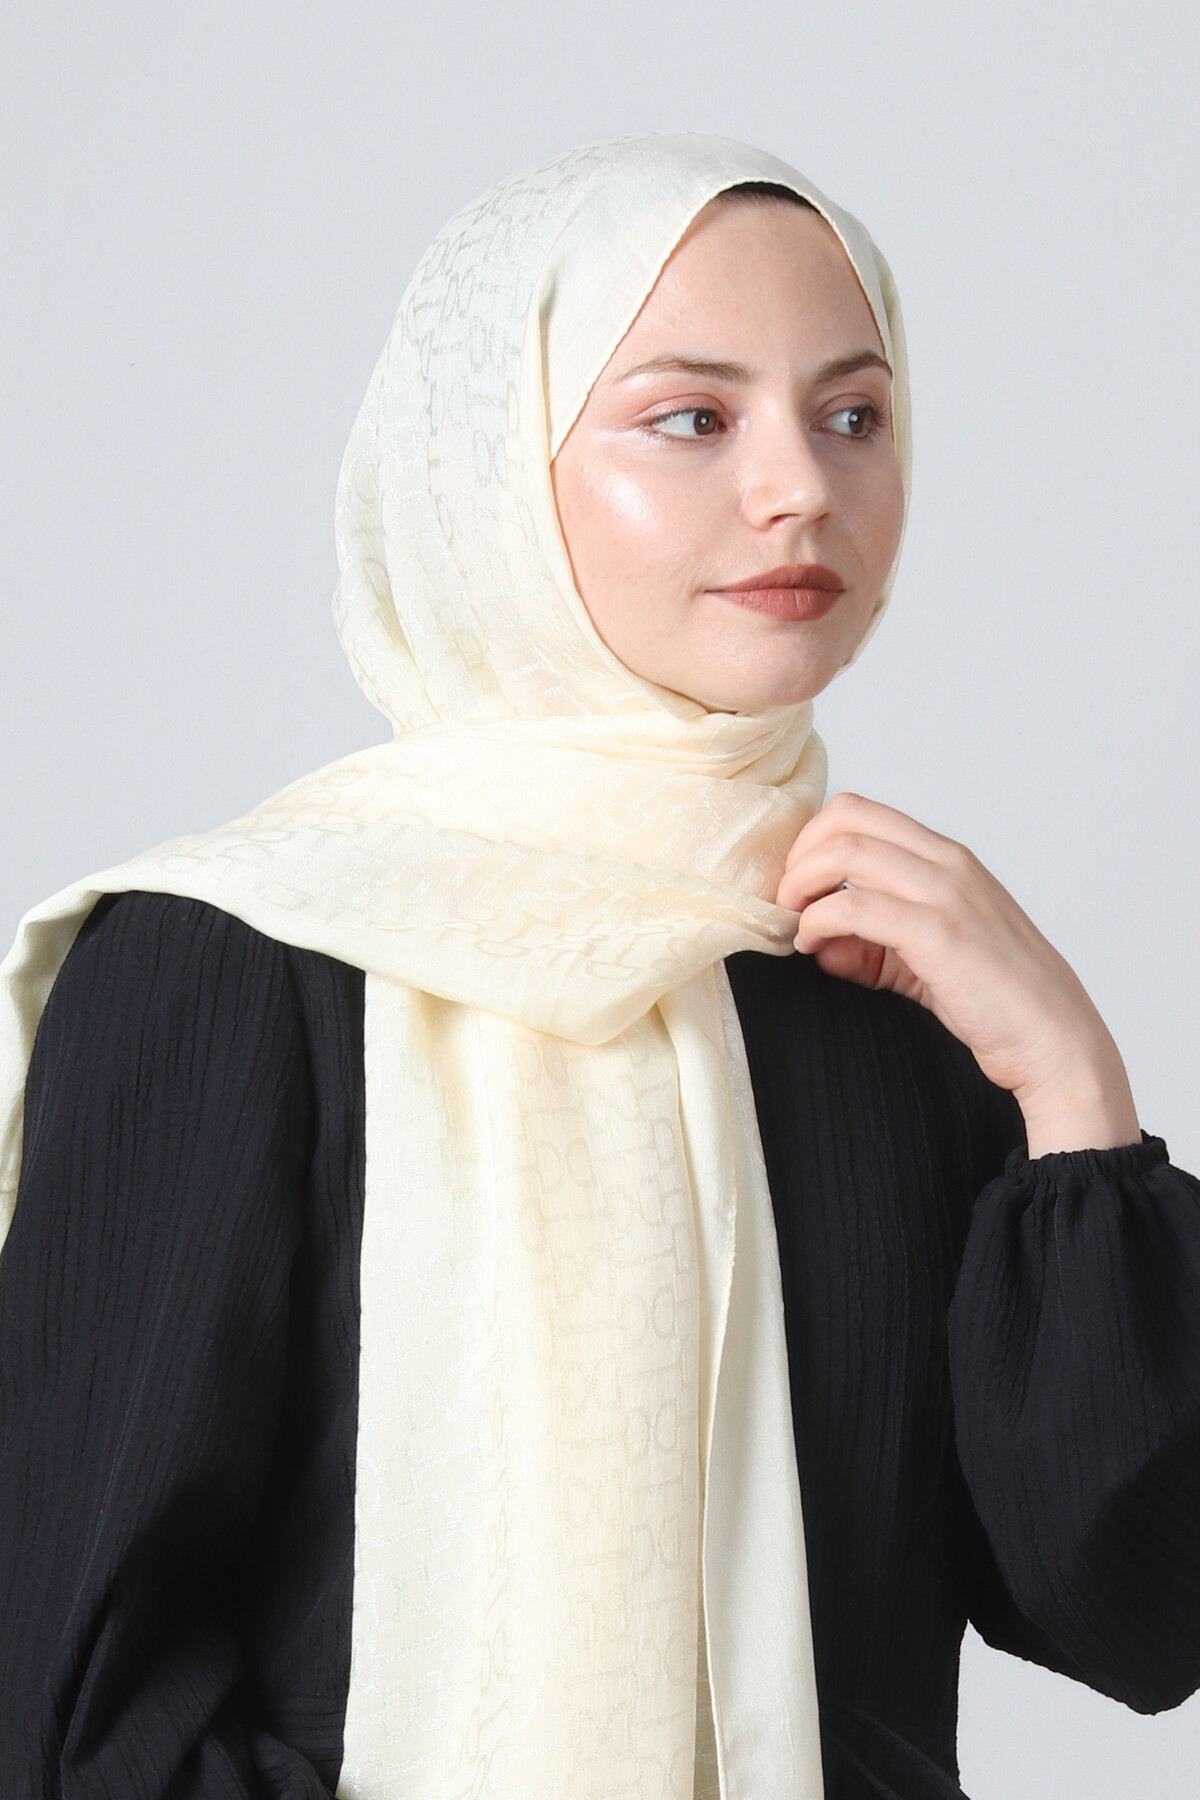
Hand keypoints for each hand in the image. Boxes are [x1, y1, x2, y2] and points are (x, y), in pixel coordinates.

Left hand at [776, 793, 1140, 1157]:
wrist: (1056, 1042)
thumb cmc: (998, 1002)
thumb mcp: (925, 962)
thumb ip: (871, 947)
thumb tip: (814, 941)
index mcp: (947, 859)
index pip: (860, 812)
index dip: (812, 842)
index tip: (796, 886)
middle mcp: (947, 864)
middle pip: (845, 818)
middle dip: (799, 856)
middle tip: (785, 902)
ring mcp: (946, 894)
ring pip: (845, 852)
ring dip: (801, 885)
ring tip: (794, 925)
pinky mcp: (939, 934)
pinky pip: (855, 907)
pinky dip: (818, 922)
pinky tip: (813, 947)